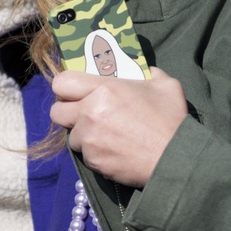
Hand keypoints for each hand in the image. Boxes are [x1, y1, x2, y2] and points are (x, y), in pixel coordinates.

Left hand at [50, 67, 187, 186]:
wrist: (174, 159)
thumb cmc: (171, 121)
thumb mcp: (165, 85)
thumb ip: (147, 73)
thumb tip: (140, 69)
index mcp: (104, 89)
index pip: (61, 82)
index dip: (65, 87)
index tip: (75, 92)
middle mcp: (90, 113)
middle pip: (56, 112)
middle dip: (67, 112)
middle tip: (83, 114)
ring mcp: (89, 139)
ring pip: (71, 136)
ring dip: (83, 135)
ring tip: (104, 136)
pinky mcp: (93, 161)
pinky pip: (84, 154)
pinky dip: (95, 153)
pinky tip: (113, 150)